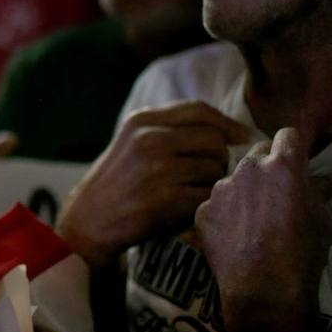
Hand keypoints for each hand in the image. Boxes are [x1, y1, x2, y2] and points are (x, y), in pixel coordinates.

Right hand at [57, 101, 251, 268]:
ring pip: (213, 169)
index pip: (199, 110)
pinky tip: (187, 209)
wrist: (87, 222)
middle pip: (213, 139)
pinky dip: (203, 205)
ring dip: (211, 185)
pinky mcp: (162, 199)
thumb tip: (228, 129)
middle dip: (219, 159)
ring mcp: (155, 169)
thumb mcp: (133, 143)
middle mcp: (147, 139)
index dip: (228, 123)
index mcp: (141, 121)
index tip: (244, 137)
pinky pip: (205, 196)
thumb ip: (170, 130)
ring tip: (191, 194)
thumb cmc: (119, 183)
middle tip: (209, 176)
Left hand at [195, 127, 331, 331]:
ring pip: (233, 178)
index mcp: (282, 166)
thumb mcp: (323, 220)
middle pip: (257, 152)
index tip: (296, 156)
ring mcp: (220, 189)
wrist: (265, 290)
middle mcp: (247, 169)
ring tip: (252, 219)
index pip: (288, 135)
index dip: (294, 145)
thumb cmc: (304, 253)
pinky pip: (215, 203)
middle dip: (267, 165)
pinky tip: (234, 235)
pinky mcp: (202, 210)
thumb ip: (318, 191)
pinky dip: (225, 213)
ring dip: (243, 190)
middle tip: (275, 189)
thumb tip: (321, 179)